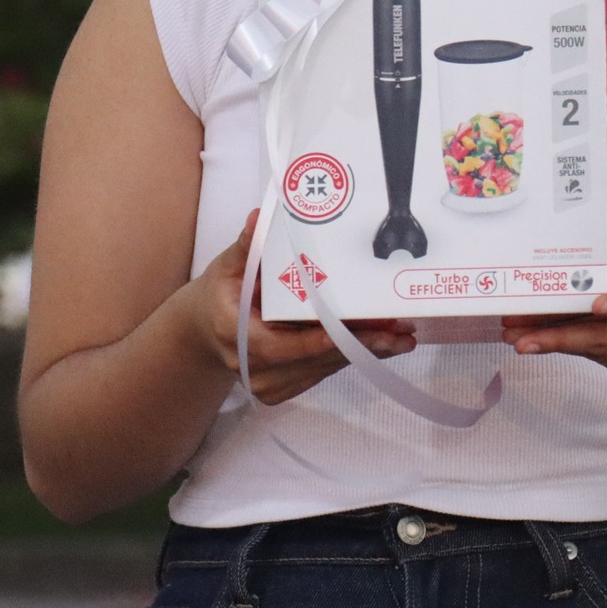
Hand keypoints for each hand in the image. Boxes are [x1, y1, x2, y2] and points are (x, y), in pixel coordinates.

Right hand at [185, 210, 415, 405]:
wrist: (205, 332)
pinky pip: (322, 372)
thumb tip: (258, 216)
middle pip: (315, 359)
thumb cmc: (220, 295)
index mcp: (237, 335)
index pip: (285, 345)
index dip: (324, 340)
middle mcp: (254, 368)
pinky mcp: (283, 390)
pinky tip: (381, 343)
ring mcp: (269, 384)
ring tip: (401, 334)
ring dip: (364, 352)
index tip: (359, 332)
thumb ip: (248, 245)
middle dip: (360, 344)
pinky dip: (351, 356)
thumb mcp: (228, 266)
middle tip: (400, 331)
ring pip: (324, 368)